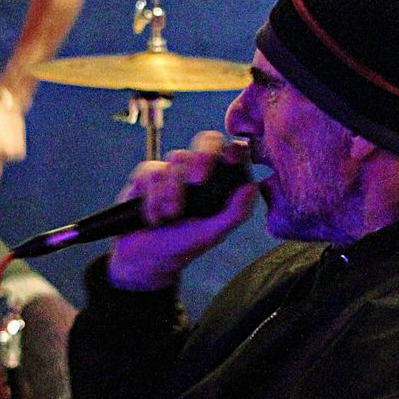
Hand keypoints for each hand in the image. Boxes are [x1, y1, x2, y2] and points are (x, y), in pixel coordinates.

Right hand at [108, 131, 258, 290]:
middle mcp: (199, 170)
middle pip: (206, 140)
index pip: (234, 152)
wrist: (146, 258)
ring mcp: (173, 170)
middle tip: (197, 180)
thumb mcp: (213, 233)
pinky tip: (154, 217)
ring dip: (172, 190)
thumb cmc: (183, 245)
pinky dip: (152, 198)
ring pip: (176, 159)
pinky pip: (151, 172)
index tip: (234, 159)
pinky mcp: (147, 175)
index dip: (236, 149)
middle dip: (202, 157)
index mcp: (221, 181)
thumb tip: (252, 187)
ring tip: (170, 215)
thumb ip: (235, 213)